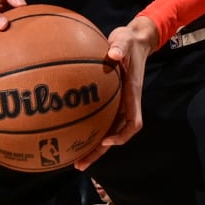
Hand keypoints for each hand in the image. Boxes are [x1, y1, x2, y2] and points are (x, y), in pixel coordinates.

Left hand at [74, 16, 157, 169]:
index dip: (121, 135)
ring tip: (73, 159)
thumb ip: (120, 47)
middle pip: (116, 135)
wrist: (134, 39)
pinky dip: (88, 128)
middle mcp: (126, 102)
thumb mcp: (125, 39)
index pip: (133, 122)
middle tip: (80, 164)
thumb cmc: (129, 40)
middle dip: (99, 151)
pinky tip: (70, 132)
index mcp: (132, 92)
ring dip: (93, 146)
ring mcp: (119, 102)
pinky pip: (100, 118)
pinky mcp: (110, 98)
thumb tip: (113, 53)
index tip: (106, 141)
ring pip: (107, 130)